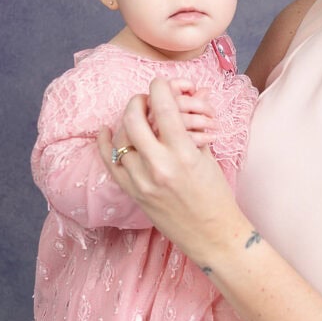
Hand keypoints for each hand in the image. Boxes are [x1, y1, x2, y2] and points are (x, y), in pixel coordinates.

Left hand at [99, 78, 244, 265]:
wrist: (213, 235)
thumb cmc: (217, 195)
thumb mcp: (208, 156)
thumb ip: (194, 124)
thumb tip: (195, 92)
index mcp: (183, 153)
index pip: (164, 106)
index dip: (160, 87)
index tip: (161, 84)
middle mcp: (159, 165)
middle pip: (133, 118)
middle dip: (138, 101)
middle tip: (145, 99)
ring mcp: (142, 181)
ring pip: (120, 138)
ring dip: (126, 121)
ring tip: (135, 117)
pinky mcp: (133, 194)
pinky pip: (110, 163)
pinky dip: (104, 144)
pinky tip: (105, 131)